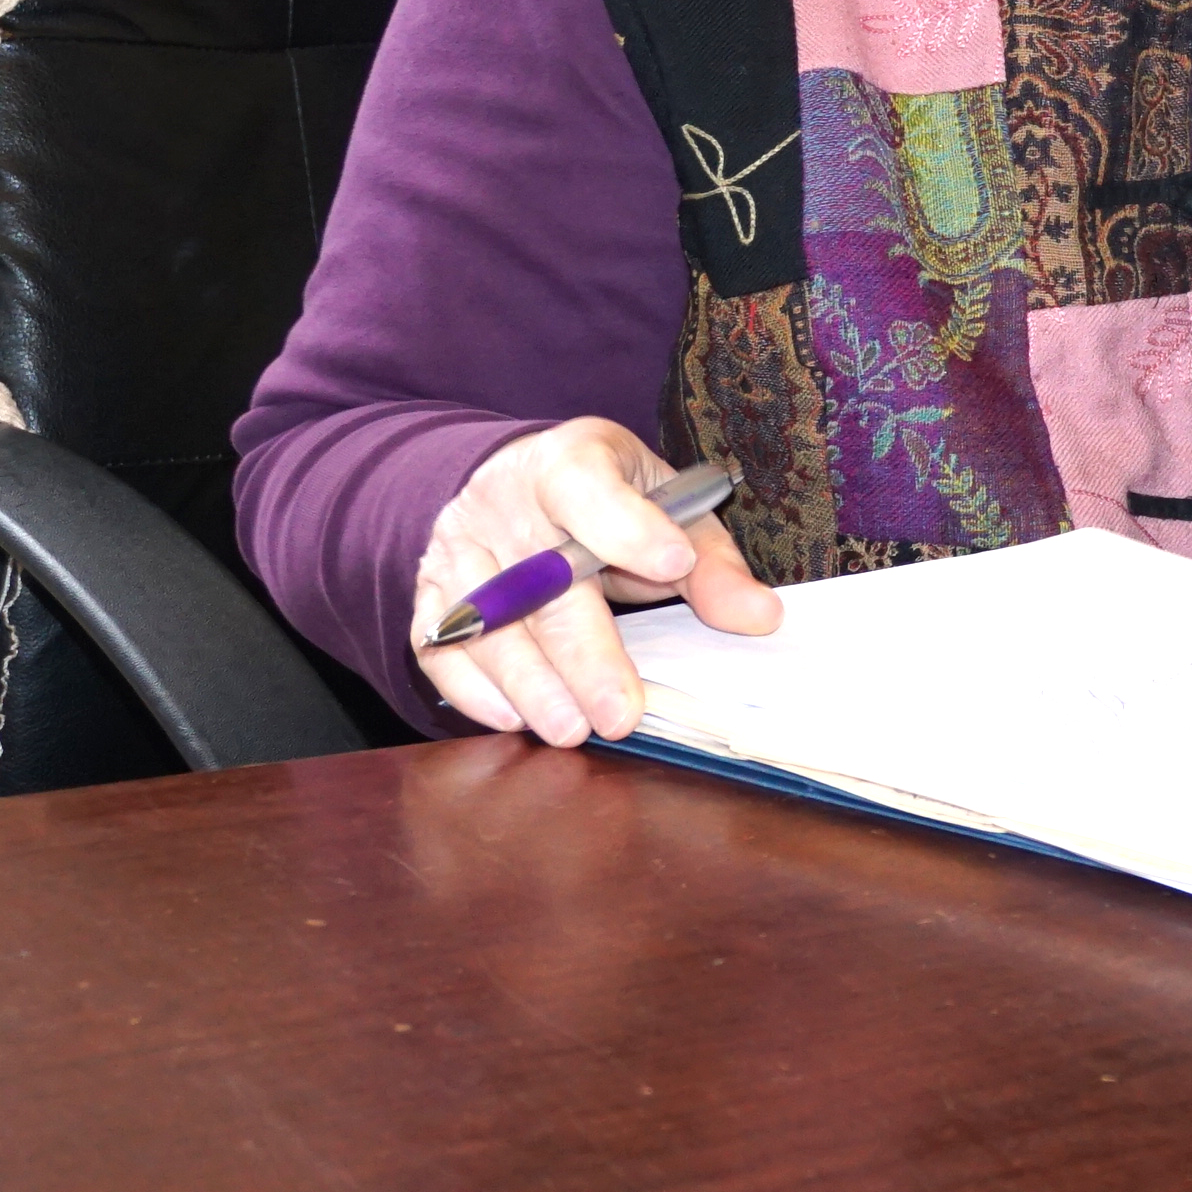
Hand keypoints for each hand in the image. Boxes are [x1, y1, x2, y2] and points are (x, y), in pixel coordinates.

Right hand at [410, 417, 782, 745]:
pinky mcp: (430, 589)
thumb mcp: (666, 507)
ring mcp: (457, 545)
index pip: (590, 487)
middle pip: (541, 581)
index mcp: (568, 461)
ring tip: (570, 730)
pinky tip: (513, 718)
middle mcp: (502, 500)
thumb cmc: (606, 499)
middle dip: (584, 654)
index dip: (629, 525)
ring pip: (486, 621)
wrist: (510, 478)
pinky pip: (438, 643)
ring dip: (529, 683)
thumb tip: (761, 617)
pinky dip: (472, 686)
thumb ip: (711, 563)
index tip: (672, 560)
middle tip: (620, 714)